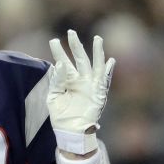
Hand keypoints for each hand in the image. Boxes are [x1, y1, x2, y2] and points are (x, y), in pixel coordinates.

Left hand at [47, 30, 114, 154]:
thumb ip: (57, 81)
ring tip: (97, 39)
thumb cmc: (60, 117)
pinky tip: (110, 61)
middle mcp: (80, 80)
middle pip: (79, 59)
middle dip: (76, 45)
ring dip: (97, 52)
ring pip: (95, 65)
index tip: (53, 41)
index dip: (59, 52)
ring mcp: (91, 86)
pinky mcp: (99, 94)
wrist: (71, 132)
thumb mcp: (53, 97)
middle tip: (71, 32)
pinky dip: (107, 71)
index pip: (63, 62)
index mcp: (68, 81)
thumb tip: (60, 64)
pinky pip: (104, 80)